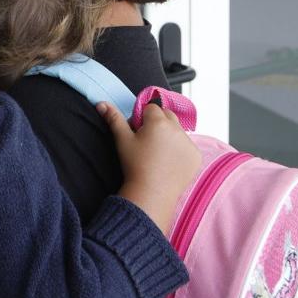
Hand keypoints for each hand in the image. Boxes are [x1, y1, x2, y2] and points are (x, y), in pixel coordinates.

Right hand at [99, 101, 200, 234]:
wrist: (152, 192)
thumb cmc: (135, 165)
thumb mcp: (122, 140)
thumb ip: (113, 118)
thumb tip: (102, 104)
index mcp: (158, 122)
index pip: (151, 107)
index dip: (142, 117)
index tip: (137, 130)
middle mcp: (177, 129)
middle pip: (167, 115)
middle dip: (158, 121)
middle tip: (147, 139)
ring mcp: (189, 143)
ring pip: (178, 129)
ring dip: (169, 134)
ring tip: (157, 152)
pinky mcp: (196, 156)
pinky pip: (187, 145)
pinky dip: (179, 148)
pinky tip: (168, 160)